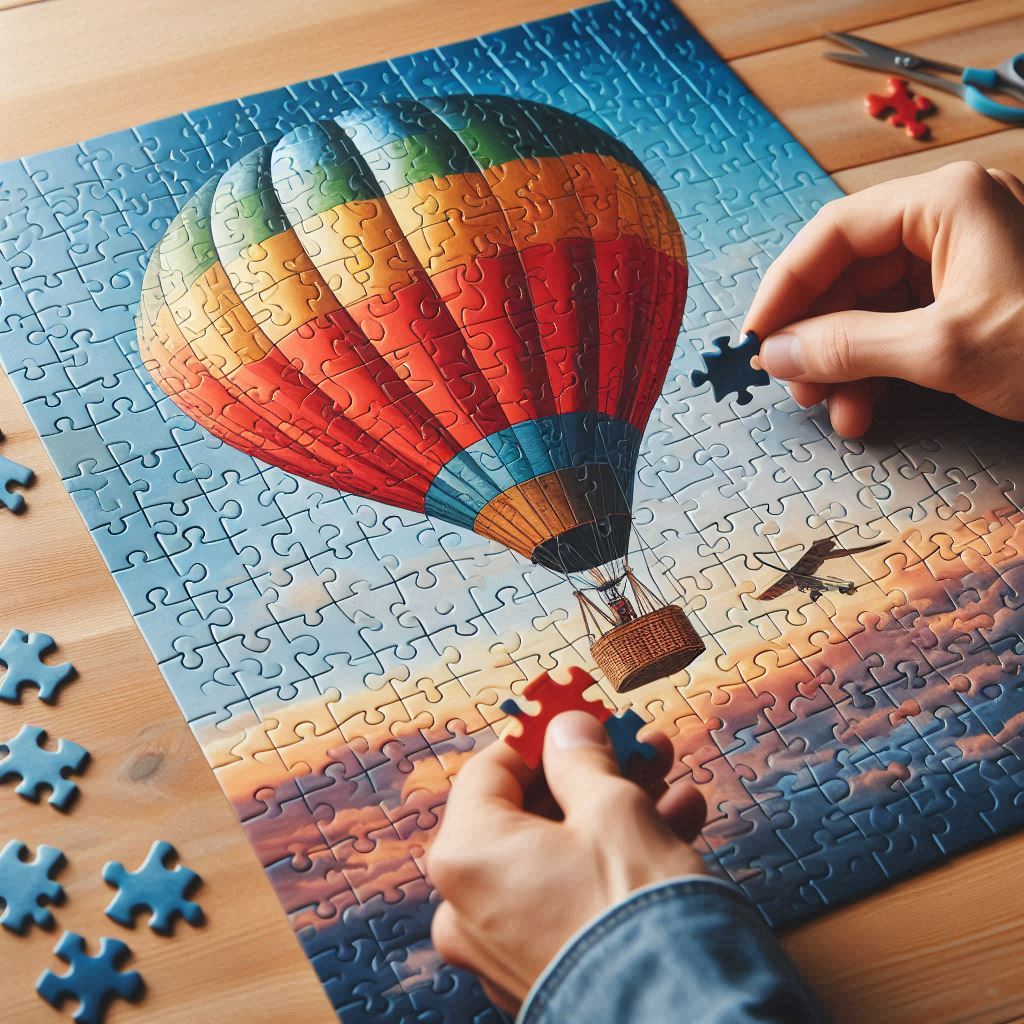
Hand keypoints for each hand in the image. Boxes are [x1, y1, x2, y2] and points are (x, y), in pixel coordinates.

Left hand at [428, 711, 706, 1012]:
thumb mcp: (613, 808)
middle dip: (591, 774)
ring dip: (615, 811)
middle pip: (530, 813)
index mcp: (465, 854)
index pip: (492, 769)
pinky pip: (570, 898)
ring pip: (558, 855)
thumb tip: (567, 729)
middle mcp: (469, 906)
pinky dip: (613, 862)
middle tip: (637, 745)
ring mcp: (502, 948)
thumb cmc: (632, 910)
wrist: (680, 1023)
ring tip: (671, 780)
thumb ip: (581, 759)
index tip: (581, 716)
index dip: (543, 737)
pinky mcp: (543, 973)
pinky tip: (675, 825)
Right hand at [746, 162, 1023, 437]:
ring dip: (845, 364)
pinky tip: (865, 409)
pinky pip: (904, 328)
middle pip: (851, 273)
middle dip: (817, 337)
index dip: (784, 289)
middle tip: (794, 388)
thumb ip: (847, 348)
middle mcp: (952, 221)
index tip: (755, 339)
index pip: (834, 234)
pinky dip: (879, 370)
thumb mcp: (943, 350)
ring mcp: (966, 261)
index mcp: (946, 203)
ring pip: (874, 307)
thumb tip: (775, 353)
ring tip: (834, 412)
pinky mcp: (976, 300)